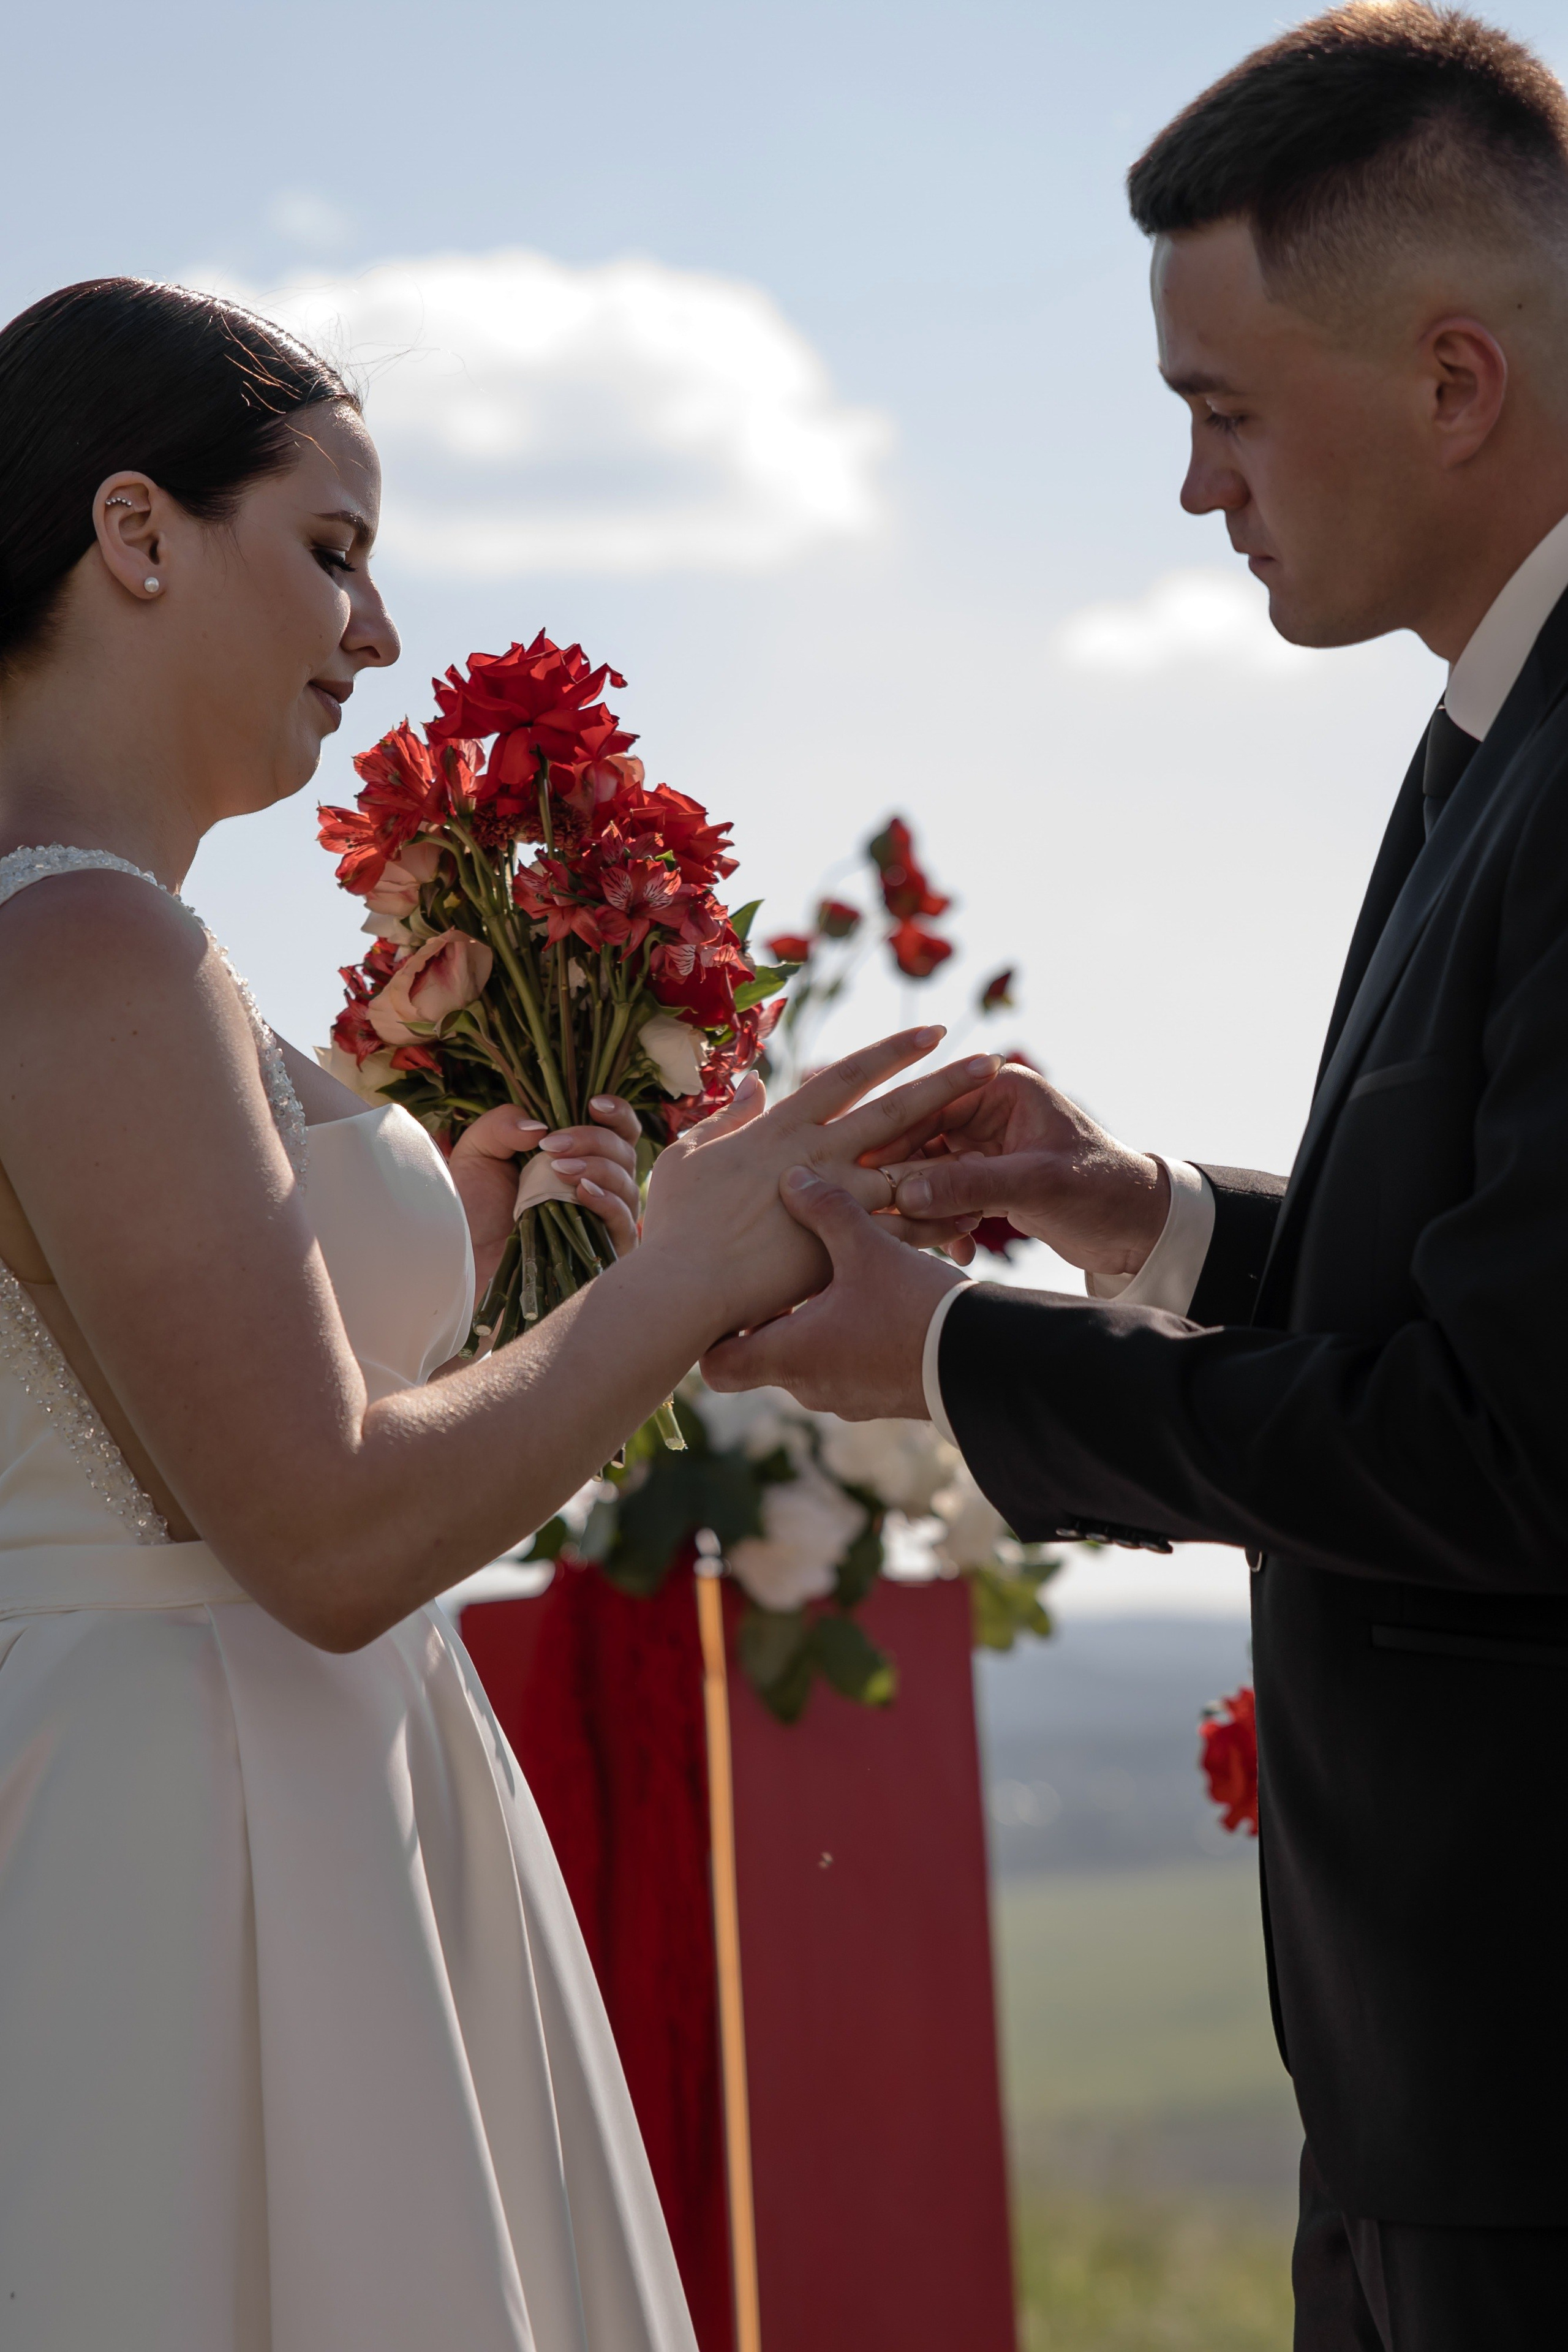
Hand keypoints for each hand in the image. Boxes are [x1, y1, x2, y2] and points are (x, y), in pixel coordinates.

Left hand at [449, 1096, 642, 1285]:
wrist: (466, 1260)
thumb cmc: (474, 1207)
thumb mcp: (478, 1151)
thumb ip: (504, 1124)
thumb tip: (541, 1127)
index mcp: (579, 1155)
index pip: (618, 1128)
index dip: (616, 1112)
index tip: (593, 1104)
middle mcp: (600, 1182)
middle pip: (624, 1149)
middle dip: (593, 1139)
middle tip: (552, 1147)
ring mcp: (606, 1217)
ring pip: (626, 1182)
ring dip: (598, 1167)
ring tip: (558, 1171)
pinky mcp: (606, 1249)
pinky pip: (624, 1221)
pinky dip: (608, 1201)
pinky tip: (581, 1193)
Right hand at [641, 1029, 1000, 1343]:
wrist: (683, 1286)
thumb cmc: (675, 1223)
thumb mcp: (689, 1154)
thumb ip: (726, 1117)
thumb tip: (752, 1083)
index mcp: (781, 1128)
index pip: (847, 1076)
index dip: (892, 1051)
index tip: (932, 1033)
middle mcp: (815, 1155)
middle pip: (895, 1112)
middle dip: (945, 1085)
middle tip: (990, 1062)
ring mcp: (831, 1200)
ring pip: (909, 1169)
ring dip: (957, 1153)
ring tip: (999, 1140)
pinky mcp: (839, 1245)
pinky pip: (901, 1230)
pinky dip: (937, 1221)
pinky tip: (972, 1214)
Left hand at [701, 1167, 963, 1417]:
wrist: (986, 1363)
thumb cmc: (916, 1308)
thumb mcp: (868, 1248)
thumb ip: (826, 1210)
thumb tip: (791, 1177)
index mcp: (789, 1355)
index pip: (716, 1366)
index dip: (713, 1334)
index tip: (724, 1299)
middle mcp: (808, 1386)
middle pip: (760, 1359)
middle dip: (768, 1317)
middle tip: (776, 1274)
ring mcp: (844, 1399)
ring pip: (806, 1361)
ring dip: (811, 1326)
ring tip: (830, 1282)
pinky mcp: (878, 1399)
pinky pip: (844, 1369)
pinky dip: (846, 1341)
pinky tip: (869, 1304)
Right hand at [876, 1062, 1168, 1276]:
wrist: (1142, 1229)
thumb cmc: (1104, 1189)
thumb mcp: (1037, 1184)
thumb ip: (971, 1184)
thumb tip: (904, 1193)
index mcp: (1002, 1089)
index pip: (930, 1102)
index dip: (892, 1134)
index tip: (859, 1165)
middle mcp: (989, 1112)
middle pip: (921, 1138)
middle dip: (902, 1177)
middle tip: (874, 1208)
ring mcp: (986, 1149)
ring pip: (929, 1173)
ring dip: (925, 1207)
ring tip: (920, 1238)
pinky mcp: (988, 1183)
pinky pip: (947, 1199)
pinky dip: (948, 1225)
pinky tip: (958, 1252)